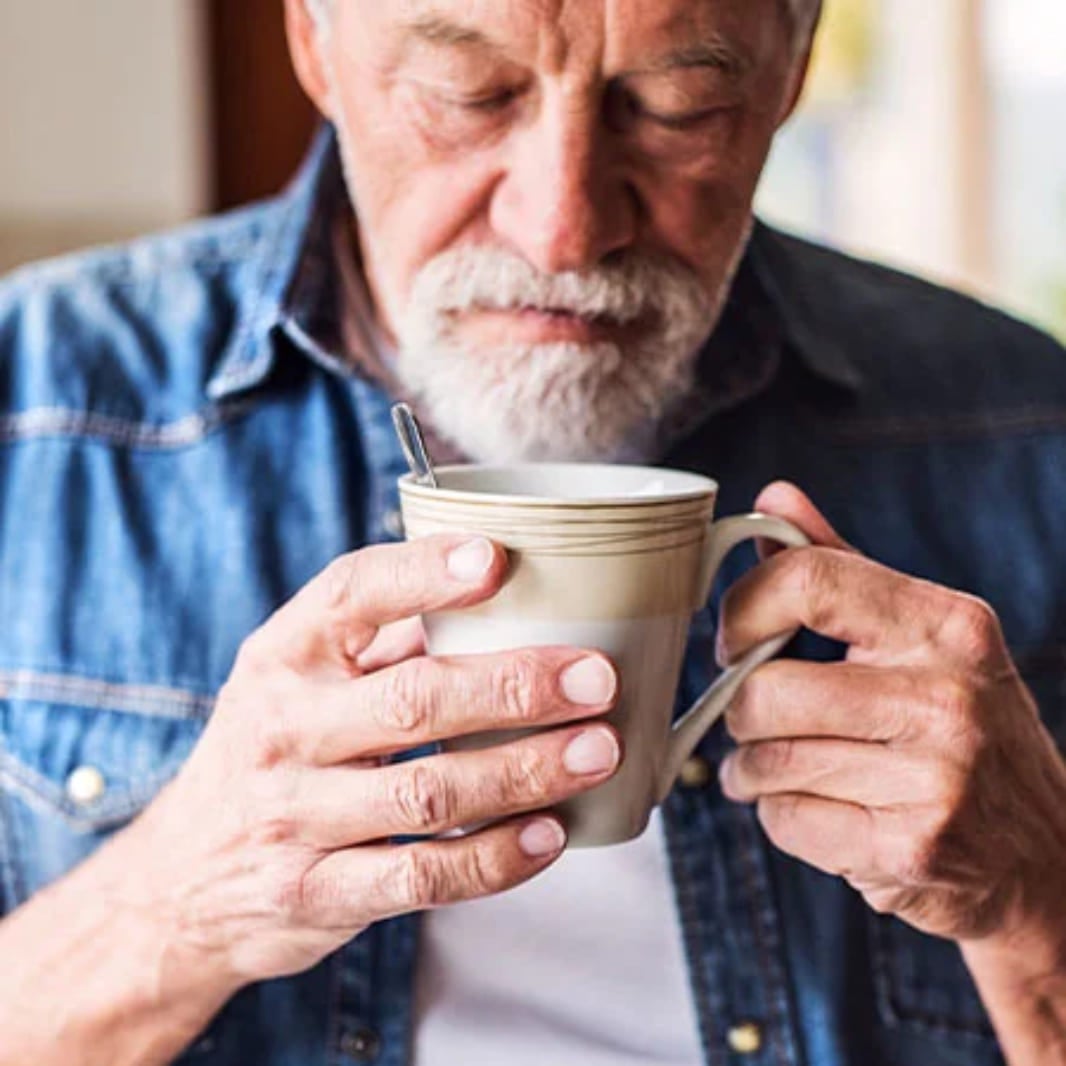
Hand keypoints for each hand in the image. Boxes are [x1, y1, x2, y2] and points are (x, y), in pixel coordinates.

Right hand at [113, 534, 620, 992]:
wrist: (180, 880)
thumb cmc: (272, 751)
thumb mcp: (298, 678)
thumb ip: (385, 639)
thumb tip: (505, 596)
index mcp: (284, 656)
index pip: (352, 594)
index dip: (425, 572)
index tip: (498, 559)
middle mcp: (284, 729)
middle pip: (412, 700)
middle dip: (514, 687)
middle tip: (597, 677)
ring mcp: (296, 816)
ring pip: (428, 794)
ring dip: (524, 771)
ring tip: (597, 750)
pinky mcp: (316, 893)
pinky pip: (421, 879)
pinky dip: (494, 860)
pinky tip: (549, 835)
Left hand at [717, 483, 1065, 947]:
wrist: (1043, 855)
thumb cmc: (961, 730)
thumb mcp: (922, 637)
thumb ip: (840, 567)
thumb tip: (773, 499)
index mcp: (946, 624)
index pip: (807, 580)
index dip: (743, 609)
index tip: (734, 640)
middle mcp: (948, 696)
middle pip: (766, 690)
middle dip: (743, 713)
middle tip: (762, 722)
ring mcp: (936, 778)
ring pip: (765, 761)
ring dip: (754, 772)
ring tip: (790, 770)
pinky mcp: (913, 847)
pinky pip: (785, 822)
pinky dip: (785, 821)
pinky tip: (828, 815)